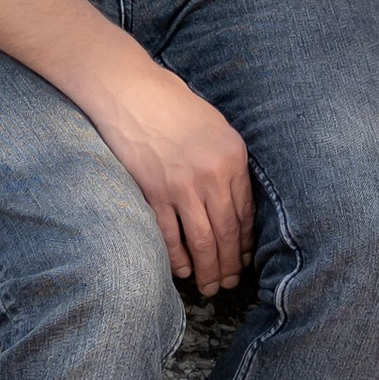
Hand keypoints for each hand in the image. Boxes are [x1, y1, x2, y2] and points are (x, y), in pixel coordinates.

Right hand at [96, 52, 256, 293]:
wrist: (132, 93)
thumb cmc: (175, 106)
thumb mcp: (217, 128)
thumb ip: (228, 164)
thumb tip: (235, 203)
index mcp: (233, 157)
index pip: (245, 212)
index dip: (246, 242)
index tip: (245, 259)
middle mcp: (212, 175)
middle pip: (227, 232)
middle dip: (230, 264)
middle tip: (230, 284)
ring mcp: (182, 186)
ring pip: (202, 241)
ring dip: (208, 269)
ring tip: (211, 286)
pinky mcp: (154, 192)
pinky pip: (169, 235)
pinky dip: (177, 258)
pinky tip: (182, 271)